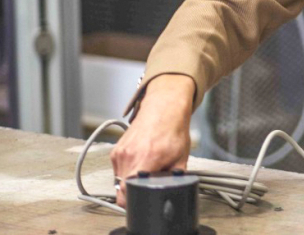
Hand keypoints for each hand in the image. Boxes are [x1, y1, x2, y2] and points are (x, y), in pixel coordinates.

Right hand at [109, 74, 194, 207]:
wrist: (163, 108)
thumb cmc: (173, 130)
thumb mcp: (181, 158)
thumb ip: (175, 178)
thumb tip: (173, 191)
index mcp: (146, 160)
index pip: (127, 192)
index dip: (132, 201)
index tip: (138, 202)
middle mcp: (129, 157)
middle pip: (121, 189)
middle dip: (133, 192)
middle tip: (146, 187)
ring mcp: (120, 153)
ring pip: (118, 180)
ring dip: (129, 181)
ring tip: (145, 169)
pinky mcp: (115, 150)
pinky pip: (117, 169)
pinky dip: (127, 171)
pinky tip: (139, 161)